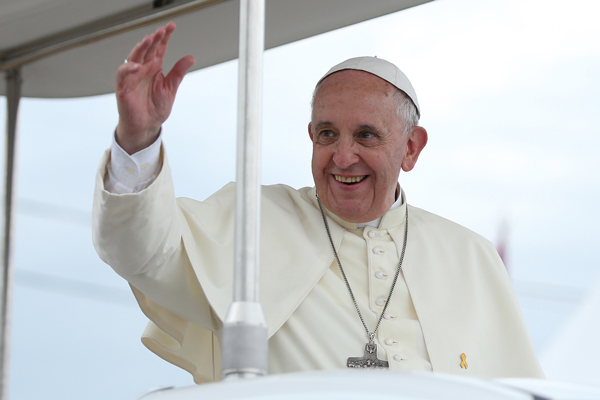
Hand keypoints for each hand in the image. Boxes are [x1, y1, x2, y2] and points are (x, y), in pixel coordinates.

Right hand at [115, 22, 194, 153]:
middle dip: (153, 39)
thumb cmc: (155, 108)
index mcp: (154, 68)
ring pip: (134, 58)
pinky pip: (123, 75)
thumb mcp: (170, 88)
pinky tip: (137, 66)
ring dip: (140, 48)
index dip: (164, 37)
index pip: (159, 48)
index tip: (171, 26)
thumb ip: (178, 72)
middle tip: (161, 30)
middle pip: (147, 49)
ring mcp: (132, 77)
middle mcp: (143, 69)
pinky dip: (128, 69)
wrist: (146, 126)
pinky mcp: (123, 87)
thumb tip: (190, 57)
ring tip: (148, 40)